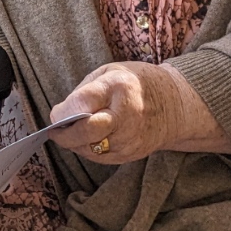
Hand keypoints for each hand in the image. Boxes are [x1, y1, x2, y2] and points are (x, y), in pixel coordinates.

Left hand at [51, 61, 195, 164]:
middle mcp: (128, 115)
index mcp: (119, 87)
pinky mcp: (133, 154)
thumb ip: (84, 92)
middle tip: (55, 130)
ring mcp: (132, 138)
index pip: (83, 103)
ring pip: (91, 149)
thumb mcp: (109, 72)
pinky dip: (88, 150)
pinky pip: (101, 157)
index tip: (55, 113)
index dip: (63, 112)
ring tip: (70, 133)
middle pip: (87, 132)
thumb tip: (59, 116)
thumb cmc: (134, 83)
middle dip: (65, 134)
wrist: (175, 103)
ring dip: (75, 143)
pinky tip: (86, 140)